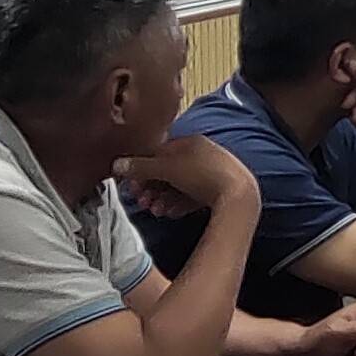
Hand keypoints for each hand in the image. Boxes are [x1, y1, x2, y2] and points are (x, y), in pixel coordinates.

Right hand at [123, 132, 255, 217]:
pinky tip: (171, 213)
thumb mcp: (166, 168)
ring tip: (156, 211)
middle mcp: (202, 155)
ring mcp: (211, 174)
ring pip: (179, 186)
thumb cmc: (201, 174)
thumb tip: (117, 164)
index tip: (131, 186)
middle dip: (152, 188)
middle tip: (142, 203)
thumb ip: (140, 167)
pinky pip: (192, 197)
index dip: (142, 169)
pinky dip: (178, 204)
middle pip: (168, 172)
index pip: (158, 153)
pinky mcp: (218, 192)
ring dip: (163, 199)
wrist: (238, 195)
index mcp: (191, 142)